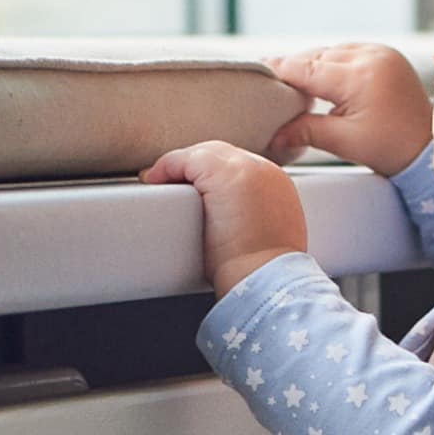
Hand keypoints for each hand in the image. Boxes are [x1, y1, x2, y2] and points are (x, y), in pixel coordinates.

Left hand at [142, 139, 310, 295]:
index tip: (194, 191)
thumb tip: (223, 218)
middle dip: (194, 168)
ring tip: (159, 183)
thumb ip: (251, 217)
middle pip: (222, 155)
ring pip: (204, 154)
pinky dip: (166, 167)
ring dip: (180, 167)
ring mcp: (247, 168)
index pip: (240, 167)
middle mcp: (267, 171)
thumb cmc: (260, 273)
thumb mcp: (265, 237)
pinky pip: (186, 159)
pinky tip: (154, 181)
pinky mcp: (223, 173)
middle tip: (171, 184)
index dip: (212, 177)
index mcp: (279, 187)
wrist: (265, 281)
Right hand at [260, 42, 433, 176]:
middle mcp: (371, 56)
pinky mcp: (386, 53)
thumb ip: (306, 132)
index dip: (281, 70)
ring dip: (313, 63)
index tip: (258, 70)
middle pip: (318, 57)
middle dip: (295, 69)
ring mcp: (381, 51)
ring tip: (293, 80)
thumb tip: (272, 137)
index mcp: (360, 77)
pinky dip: (332, 61)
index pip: (308, 69)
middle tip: (270, 80)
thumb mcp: (344, 142)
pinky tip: (320, 75)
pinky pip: (349, 51)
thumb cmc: (389, 149)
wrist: (426, 148)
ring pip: (332, 51)